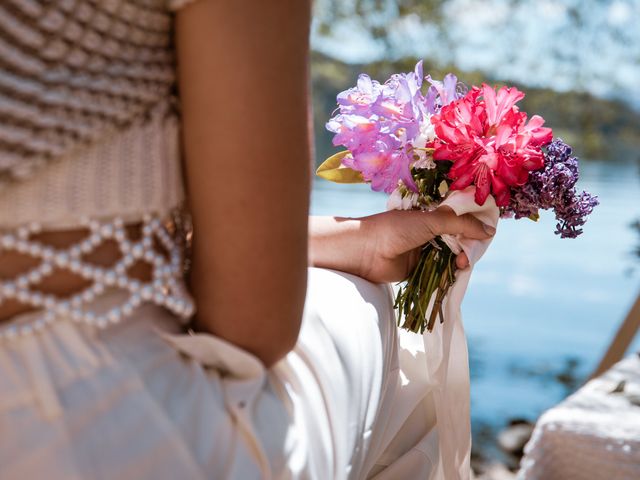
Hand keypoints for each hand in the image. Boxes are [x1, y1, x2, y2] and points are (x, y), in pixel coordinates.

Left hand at [357, 207, 494, 282]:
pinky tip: (456, 272)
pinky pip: (442, 271)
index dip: (475, 222)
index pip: (460, 216)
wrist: (366, 252)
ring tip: (461, 263)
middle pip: (459, 238)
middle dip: (469, 244)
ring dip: (461, 260)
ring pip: (453, 256)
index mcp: (431, 213)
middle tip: (471, 251)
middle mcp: (430, 231)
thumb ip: (461, 225)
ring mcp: (425, 250)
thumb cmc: (395, 229)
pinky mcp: (420, 269)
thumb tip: (490, 231)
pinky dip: (451, 273)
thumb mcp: (432, 221)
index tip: (488, 229)